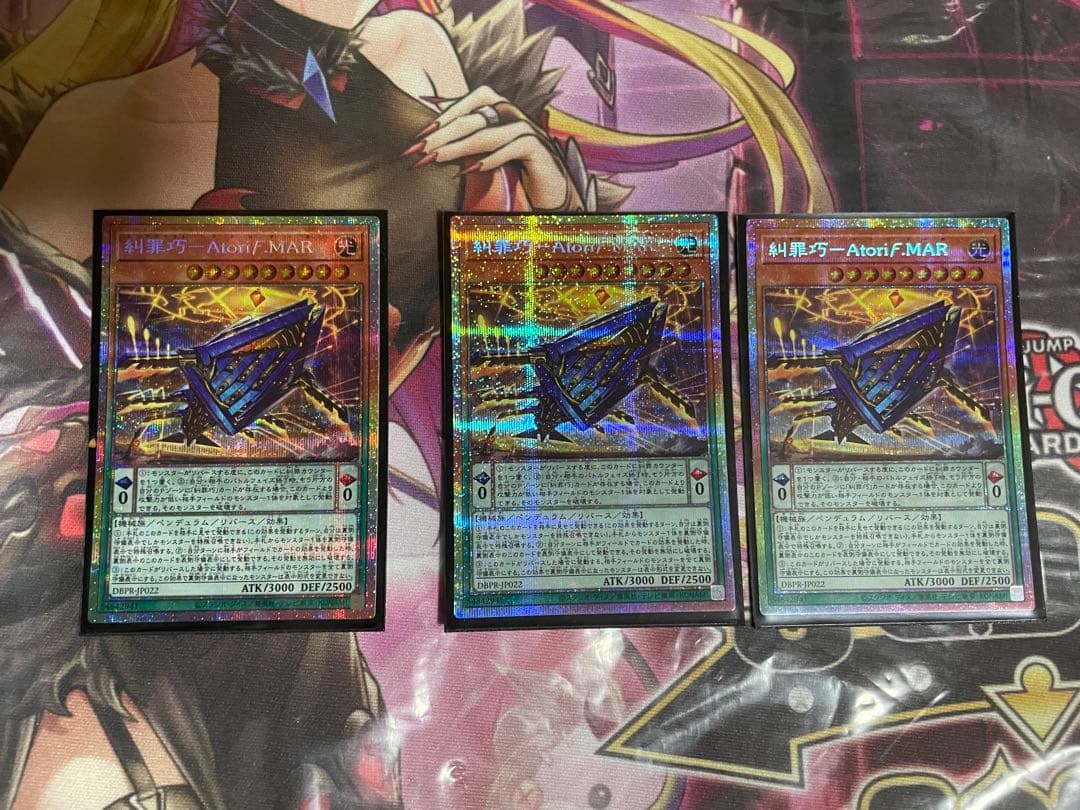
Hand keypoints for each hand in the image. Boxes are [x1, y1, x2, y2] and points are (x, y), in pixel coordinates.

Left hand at [403, 85, 578, 210]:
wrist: (550, 190)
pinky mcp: (539, 148)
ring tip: (437, 159)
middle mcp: (514, 114)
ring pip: (489, 133)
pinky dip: (491, 158)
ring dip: (459, 147)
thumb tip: (431, 123)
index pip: (471, 100)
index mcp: (501, 110)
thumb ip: (466, 137)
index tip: (420, 135)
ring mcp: (528, 129)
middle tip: (422, 149)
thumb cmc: (516, 170)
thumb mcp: (487, 152)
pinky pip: (513, 147)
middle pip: (475, 116)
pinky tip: (471, 170)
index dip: (445, 114)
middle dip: (444, 133)